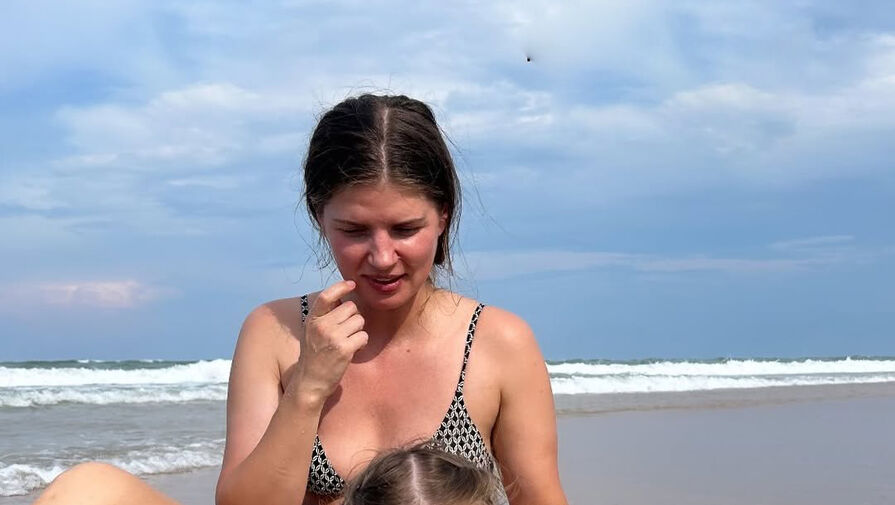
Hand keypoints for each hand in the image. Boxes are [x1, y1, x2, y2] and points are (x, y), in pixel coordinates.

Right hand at [287, 280, 367, 406]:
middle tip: (347, 331)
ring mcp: (333, 337)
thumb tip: (343, 299)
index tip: (352, 284)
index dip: (340, 287)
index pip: (326, 296)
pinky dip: (362, 343)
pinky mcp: (344, 349)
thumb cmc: (314, 357)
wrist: (310, 383)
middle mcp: (322, 326)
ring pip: (359, 321)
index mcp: (312, 320)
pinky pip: (363, 336)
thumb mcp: (311, 332)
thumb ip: (324, 317)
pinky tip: (353, 350)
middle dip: (354, 317)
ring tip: (349, 341)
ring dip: (359, 330)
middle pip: (351, 308)